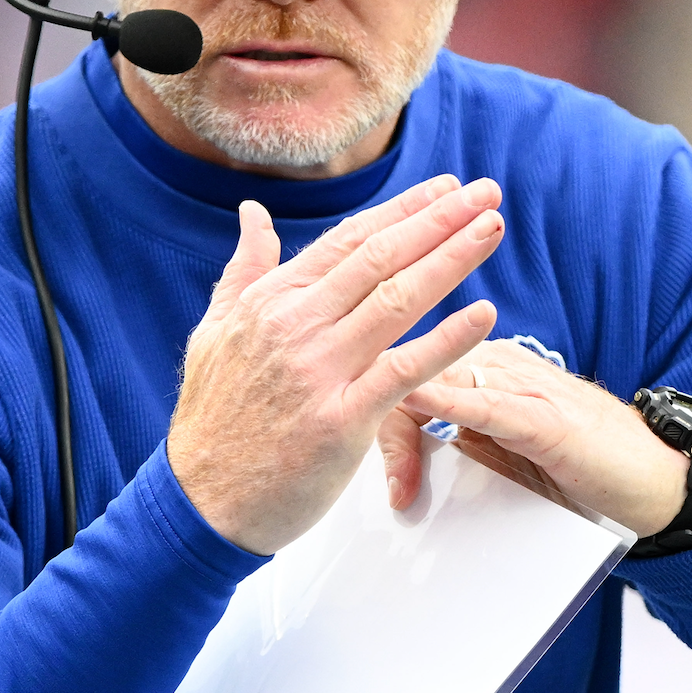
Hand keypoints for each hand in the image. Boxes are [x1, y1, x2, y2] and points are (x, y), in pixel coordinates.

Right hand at [169, 175, 503, 553]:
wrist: (199, 503)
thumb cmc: (212, 422)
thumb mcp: (214, 331)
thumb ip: (244, 270)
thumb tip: (252, 214)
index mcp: (271, 301)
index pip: (349, 240)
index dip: (403, 209)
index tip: (444, 190)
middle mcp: (296, 326)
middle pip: (381, 257)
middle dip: (439, 219)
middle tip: (485, 192)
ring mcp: (319, 371)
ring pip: (398, 299)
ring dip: (451, 258)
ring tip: (492, 228)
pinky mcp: (341, 421)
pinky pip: (404, 371)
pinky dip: (447, 340)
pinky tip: (483, 314)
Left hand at [379, 339, 689, 536]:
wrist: (653, 480)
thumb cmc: (576, 464)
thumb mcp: (499, 450)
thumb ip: (453, 438)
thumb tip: (395, 455)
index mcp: (480, 366)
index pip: (405, 370)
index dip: (370, 408)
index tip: (362, 465)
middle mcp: (497, 365)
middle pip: (414, 372)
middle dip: (380, 423)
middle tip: (384, 486)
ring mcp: (524, 386)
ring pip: (445, 382)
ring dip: (404, 415)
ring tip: (375, 451)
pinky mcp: (548, 418)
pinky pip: (491, 406)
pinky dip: (452, 404)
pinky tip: (419, 399)